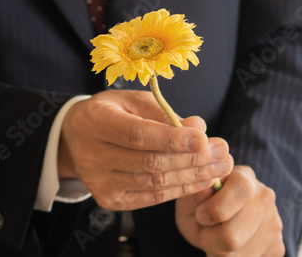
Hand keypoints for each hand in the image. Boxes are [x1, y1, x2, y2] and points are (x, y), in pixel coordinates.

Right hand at [58, 90, 232, 209]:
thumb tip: (199, 126)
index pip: (137, 135)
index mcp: (96, 121)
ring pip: (153, 183)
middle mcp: (92, 155)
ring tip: (220, 166)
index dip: (172, 139)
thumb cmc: (115, 112)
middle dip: (192, 159)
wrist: (79, 138)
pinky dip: (180, 189)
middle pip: (149, 162)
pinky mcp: (109, 200)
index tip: (204, 139)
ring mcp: (98, 182)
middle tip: (222, 152)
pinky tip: (202, 180)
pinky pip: (151, 198)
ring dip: (193, 176)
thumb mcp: (135, 101)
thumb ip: (165, 113)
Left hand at [176, 165, 284, 256]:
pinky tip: (232, 246)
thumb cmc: (202, 207)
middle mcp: (265, 199)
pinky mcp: (277, 247)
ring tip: (218, 237)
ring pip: (236, 255)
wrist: (218, 221)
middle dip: (209, 239)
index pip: (242, 191)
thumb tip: (206, 188)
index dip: (215, 209)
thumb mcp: (192, 197)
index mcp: (245, 178)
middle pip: (232, 237)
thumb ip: (197, 193)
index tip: (201, 215)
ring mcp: (274, 224)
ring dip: (219, 252)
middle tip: (206, 231)